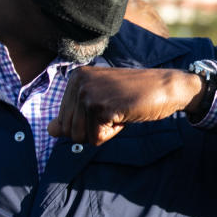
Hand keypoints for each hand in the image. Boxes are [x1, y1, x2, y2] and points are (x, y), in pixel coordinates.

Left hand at [48, 67, 202, 145]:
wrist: (166, 87)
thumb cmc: (136, 94)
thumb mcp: (101, 102)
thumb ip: (74, 115)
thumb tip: (50, 131)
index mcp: (75, 77)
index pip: (64, 120)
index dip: (89, 122)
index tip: (109, 105)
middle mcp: (77, 82)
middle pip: (69, 131)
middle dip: (95, 129)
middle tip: (116, 108)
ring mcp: (88, 93)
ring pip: (81, 137)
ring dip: (104, 131)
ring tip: (120, 110)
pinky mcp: (100, 107)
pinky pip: (96, 139)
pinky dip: (113, 133)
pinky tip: (125, 114)